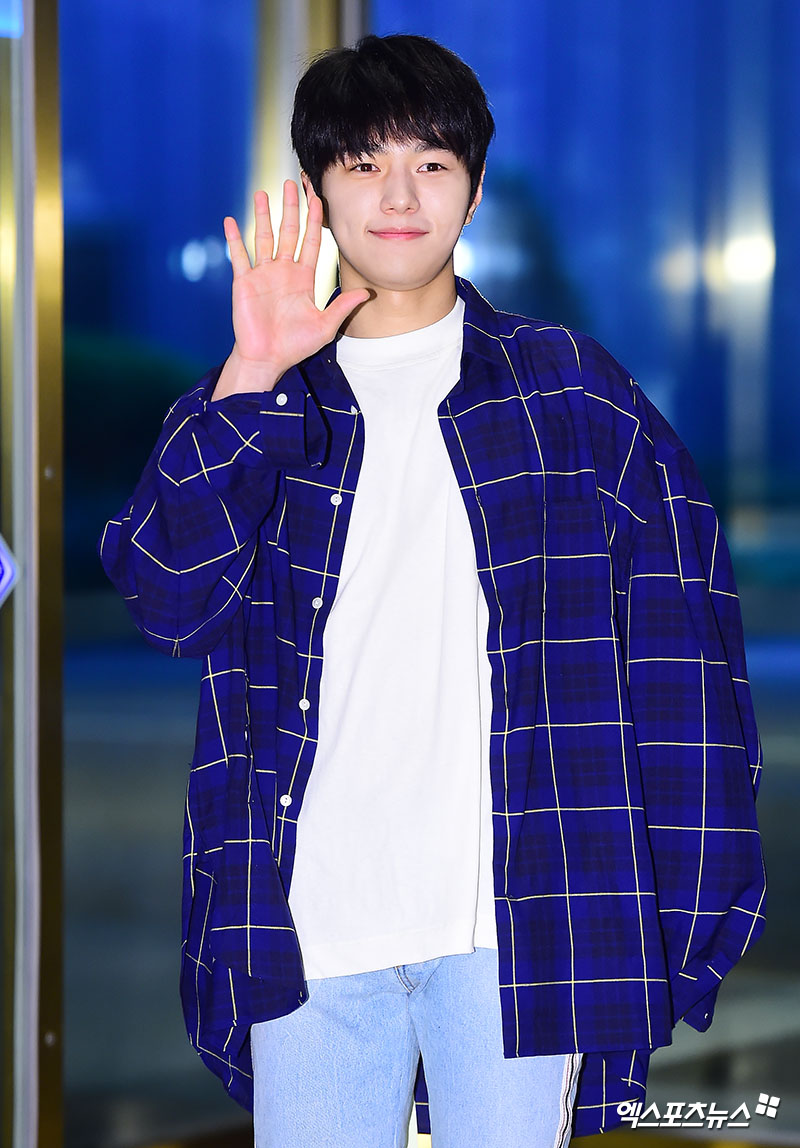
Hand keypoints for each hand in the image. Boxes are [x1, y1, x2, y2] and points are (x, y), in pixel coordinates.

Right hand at [212, 180, 369, 398]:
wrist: (267, 359)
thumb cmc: (295, 345)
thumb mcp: (325, 326)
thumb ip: (343, 307)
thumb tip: (367, 293)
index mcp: (303, 277)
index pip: (310, 241)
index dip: (314, 219)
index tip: (317, 196)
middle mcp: (283, 271)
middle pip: (288, 232)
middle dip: (291, 207)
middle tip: (291, 182)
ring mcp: (262, 275)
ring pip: (263, 237)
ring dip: (263, 215)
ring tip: (263, 193)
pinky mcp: (243, 282)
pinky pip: (239, 256)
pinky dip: (234, 239)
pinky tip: (231, 220)